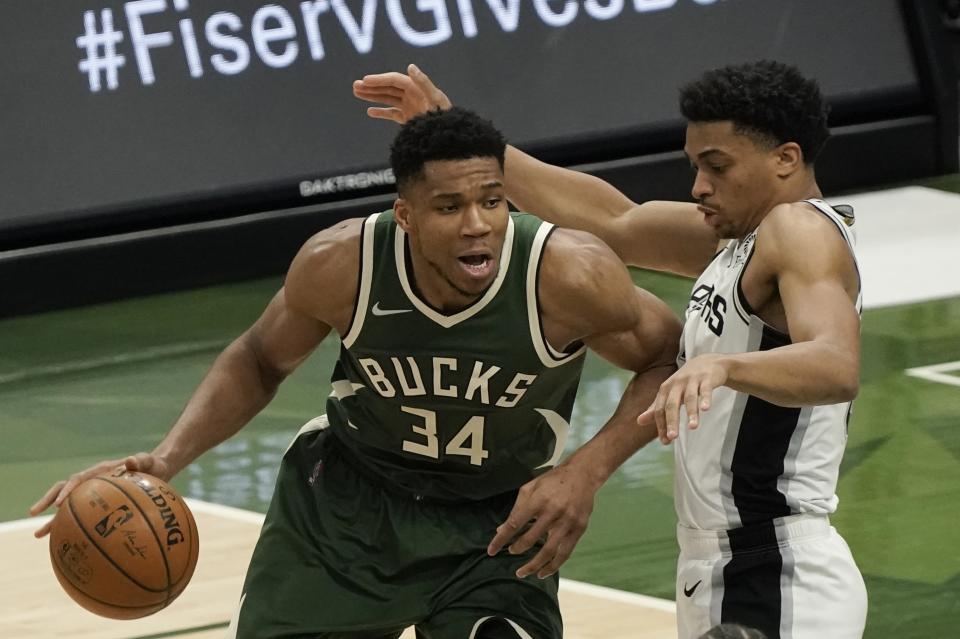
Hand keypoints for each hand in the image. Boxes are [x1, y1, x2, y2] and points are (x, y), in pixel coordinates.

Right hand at [28, 452, 171, 537]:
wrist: (157, 469)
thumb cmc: (152, 465)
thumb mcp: (149, 460)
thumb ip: (140, 460)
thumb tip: (130, 460)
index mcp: (100, 470)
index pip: (78, 479)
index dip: (67, 490)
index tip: (58, 504)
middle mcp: (92, 481)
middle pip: (64, 489)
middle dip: (47, 501)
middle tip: (33, 514)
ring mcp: (93, 492)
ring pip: (69, 506)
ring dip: (53, 519)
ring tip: (38, 535)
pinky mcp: (99, 504)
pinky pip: (83, 516)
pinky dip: (72, 527)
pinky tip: (67, 543)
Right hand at [352, 64, 451, 123]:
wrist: (449, 134)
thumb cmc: (444, 116)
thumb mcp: (436, 98)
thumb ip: (424, 82)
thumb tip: (410, 66)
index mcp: (416, 87)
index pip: (394, 80)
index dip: (379, 79)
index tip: (365, 80)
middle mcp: (411, 95)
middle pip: (387, 88)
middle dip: (371, 86)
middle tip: (354, 86)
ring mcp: (409, 106)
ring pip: (387, 98)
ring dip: (372, 96)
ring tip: (356, 93)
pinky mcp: (408, 118)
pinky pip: (391, 113)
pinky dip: (381, 112)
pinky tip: (369, 112)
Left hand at [487, 464, 598, 578]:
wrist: (583, 474)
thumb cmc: (553, 480)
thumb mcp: (530, 488)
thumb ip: (516, 508)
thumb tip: (501, 529)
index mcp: (538, 500)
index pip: (515, 524)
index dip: (501, 539)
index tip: (491, 551)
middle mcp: (553, 512)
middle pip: (530, 539)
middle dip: (517, 549)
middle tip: (510, 552)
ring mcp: (567, 522)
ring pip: (548, 551)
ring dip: (533, 565)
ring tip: (522, 572)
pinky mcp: (578, 529)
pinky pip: (565, 553)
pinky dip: (553, 566)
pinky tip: (543, 572)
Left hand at [637, 353, 728, 444]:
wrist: (708, 362)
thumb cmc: (686, 381)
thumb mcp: (670, 393)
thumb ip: (656, 408)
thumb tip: (638, 422)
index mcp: (666, 389)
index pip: (660, 409)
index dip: (661, 425)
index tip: (665, 441)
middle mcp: (676, 384)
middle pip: (672, 404)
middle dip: (671, 421)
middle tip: (672, 437)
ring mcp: (692, 380)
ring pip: (690, 398)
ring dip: (691, 412)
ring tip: (692, 427)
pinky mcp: (706, 378)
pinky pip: (706, 390)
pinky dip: (706, 398)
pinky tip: (706, 409)